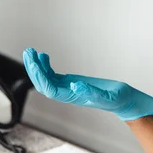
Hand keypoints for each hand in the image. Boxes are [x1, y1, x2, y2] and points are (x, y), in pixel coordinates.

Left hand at [23, 48, 152, 120]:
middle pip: (43, 83)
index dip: (40, 77)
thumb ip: (92, 93)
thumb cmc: (118, 100)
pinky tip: (44, 56)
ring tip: (31, 51)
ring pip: (45, 78)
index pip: (50, 89)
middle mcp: (67, 94)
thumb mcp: (109, 97)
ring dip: (36, 65)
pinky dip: (46, 65)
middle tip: (28, 52)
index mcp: (74, 98)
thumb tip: (75, 86)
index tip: (35, 62)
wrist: (124, 101)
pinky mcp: (71, 83)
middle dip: (33, 68)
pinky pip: (53, 75)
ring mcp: (68, 88)